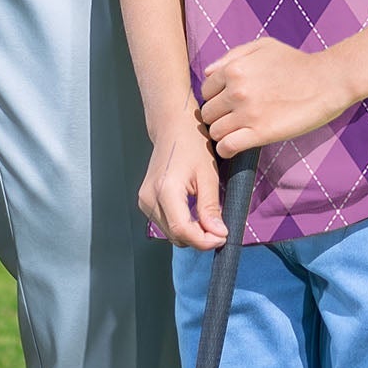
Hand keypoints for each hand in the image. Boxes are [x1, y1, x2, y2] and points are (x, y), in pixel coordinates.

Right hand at [138, 118, 225, 249]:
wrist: (172, 126)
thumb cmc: (191, 143)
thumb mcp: (208, 175)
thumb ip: (210, 207)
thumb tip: (218, 234)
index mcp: (165, 189)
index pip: (183, 231)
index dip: (205, 241)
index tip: (223, 236)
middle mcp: (149, 197)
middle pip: (176, 236)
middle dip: (200, 238)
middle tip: (219, 227)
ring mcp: (144, 200)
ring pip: (171, 234)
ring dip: (192, 233)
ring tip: (207, 217)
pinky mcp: (145, 201)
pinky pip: (166, 225)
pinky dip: (182, 226)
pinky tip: (194, 214)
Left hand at [200, 37, 351, 154]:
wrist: (326, 81)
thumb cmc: (295, 62)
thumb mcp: (262, 46)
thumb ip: (232, 56)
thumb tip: (208, 72)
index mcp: (233, 69)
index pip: (206, 91)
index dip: (215, 99)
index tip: (225, 105)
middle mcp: (236, 91)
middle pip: (208, 113)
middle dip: (217, 117)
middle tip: (230, 120)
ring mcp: (247, 113)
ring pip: (215, 132)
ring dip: (222, 134)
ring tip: (234, 133)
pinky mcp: (261, 133)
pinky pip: (228, 147)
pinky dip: (226, 150)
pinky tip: (233, 147)